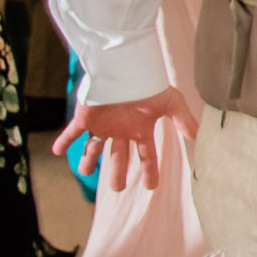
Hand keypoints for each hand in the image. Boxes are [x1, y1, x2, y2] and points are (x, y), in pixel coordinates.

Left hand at [56, 89, 199, 191]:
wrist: (125, 68)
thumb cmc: (149, 84)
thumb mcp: (171, 103)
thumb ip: (184, 122)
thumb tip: (199, 139)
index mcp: (140, 128)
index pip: (146, 154)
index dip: (150, 171)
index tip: (151, 187)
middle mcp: (121, 129)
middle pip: (119, 157)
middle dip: (117, 173)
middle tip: (117, 188)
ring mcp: (102, 124)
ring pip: (94, 147)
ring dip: (88, 160)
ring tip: (84, 171)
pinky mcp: (85, 118)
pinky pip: (72, 133)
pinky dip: (64, 142)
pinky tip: (57, 151)